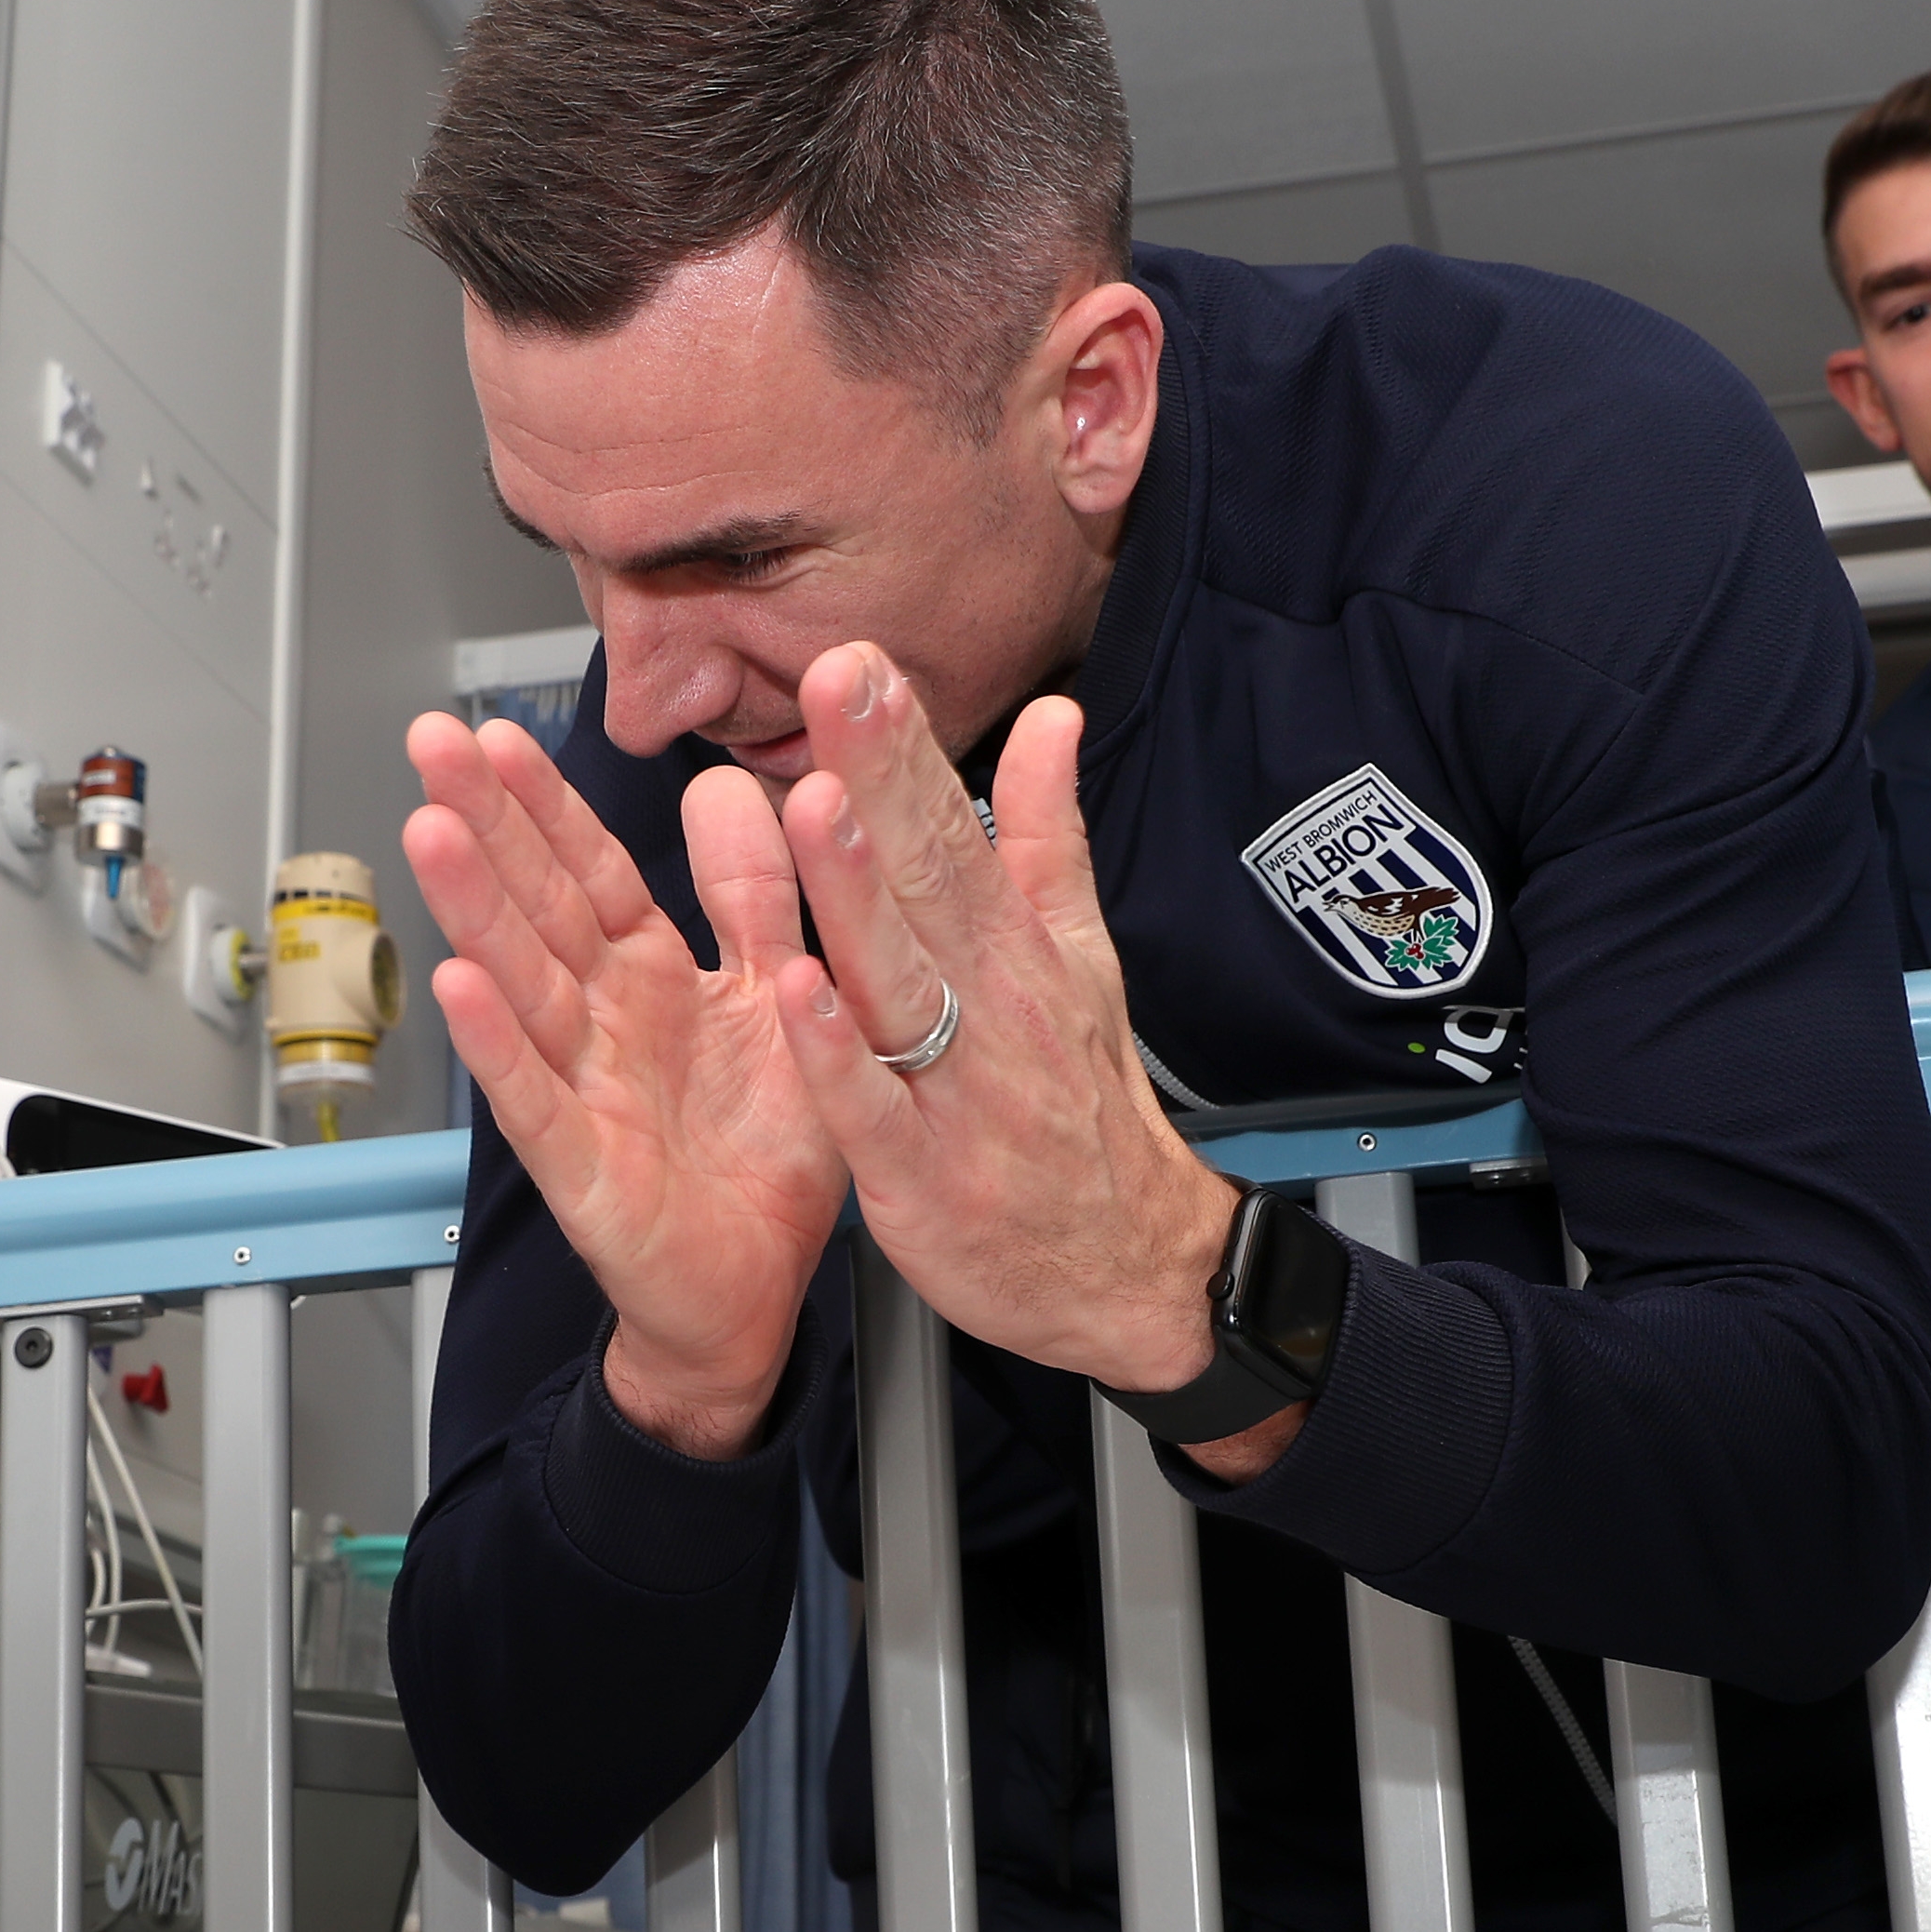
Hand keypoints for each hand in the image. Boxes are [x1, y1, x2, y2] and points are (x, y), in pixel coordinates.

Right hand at [403, 712, 846, 1457]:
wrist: (757, 1292)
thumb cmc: (763, 1160)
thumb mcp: (782, 999)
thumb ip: (759, 898)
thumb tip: (733, 786)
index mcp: (653, 978)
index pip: (591, 871)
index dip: (546, 802)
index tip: (498, 733)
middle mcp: (606, 1024)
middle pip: (538, 908)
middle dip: (485, 824)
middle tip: (433, 744)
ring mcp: (585, 1091)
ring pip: (522, 986)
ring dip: (474, 910)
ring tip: (430, 834)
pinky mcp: (585, 1169)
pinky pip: (537, 1099)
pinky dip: (497, 1046)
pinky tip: (457, 988)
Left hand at [743, 646, 1285, 1480]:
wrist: (1134, 1272)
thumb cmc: (1085, 1111)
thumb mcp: (1081, 964)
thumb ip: (1049, 839)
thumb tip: (1052, 717)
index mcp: (1017, 950)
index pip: (956, 828)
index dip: (907, 745)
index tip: (862, 659)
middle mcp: (993, 1007)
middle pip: (929, 880)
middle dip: (881, 779)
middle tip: (839, 680)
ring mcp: (959, 1093)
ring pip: (901, 982)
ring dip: (857, 896)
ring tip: (817, 807)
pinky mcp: (923, 1179)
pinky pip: (874, 1109)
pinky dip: (839, 1054)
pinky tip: (797, 993)